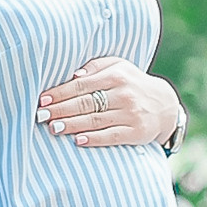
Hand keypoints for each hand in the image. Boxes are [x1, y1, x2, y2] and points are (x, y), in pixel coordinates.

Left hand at [36, 56, 178, 148]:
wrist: (164, 105)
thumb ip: (95, 66)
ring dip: (71, 125)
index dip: (60, 93)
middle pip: (85, 103)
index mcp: (116, 76)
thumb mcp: (118, 66)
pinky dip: (94, 138)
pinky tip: (78, 140)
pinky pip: (112, 136)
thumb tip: (74, 75)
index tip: (43, 99)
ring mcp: (131, 114)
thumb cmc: (131, 83)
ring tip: (53, 127)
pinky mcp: (137, 132)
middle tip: (41, 116)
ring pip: (95, 120)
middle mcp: (124, 94)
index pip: (82, 85)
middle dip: (60, 110)